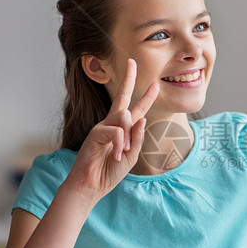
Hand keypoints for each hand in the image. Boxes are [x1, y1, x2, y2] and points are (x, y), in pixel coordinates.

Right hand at [66, 59, 159, 198]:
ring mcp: (102, 127)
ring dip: (128, 137)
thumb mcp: (131, 156)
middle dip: (129, 79)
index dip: (147, 97)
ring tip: (122, 153)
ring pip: (124, 117)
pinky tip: (114, 156)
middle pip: (123, 98)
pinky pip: (116, 131)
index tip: (155, 84)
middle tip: (132, 62)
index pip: (136, 109)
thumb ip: (137, 138)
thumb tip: (142, 118)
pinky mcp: (96, 133)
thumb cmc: (109, 173)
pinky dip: (119, 145)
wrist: (91, 185)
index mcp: (122, 130)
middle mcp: (112, 124)